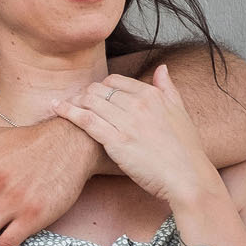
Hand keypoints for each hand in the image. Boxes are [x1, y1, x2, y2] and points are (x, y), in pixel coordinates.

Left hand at [52, 65, 224, 208]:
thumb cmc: (185, 150)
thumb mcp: (180, 112)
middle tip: (74, 102)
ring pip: (90, 101)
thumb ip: (168, 88)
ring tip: (63, 105)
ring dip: (73, 101)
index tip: (92, 95)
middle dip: (84, 94)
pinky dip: (69, 112)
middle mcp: (139, 104)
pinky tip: (57, 108)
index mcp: (152, 95)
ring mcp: (127, 122)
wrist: (188, 178)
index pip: (115, 81)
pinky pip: (86, 120)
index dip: (100, 87)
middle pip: (99, 90)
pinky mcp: (117, 142)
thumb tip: (162, 67)